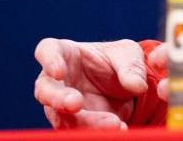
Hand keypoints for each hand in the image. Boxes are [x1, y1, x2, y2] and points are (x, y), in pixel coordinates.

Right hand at [33, 38, 147, 128]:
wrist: (122, 87)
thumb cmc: (117, 61)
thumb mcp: (129, 55)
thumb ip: (131, 67)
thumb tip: (138, 85)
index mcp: (65, 53)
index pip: (47, 51)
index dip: (49, 61)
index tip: (58, 71)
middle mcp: (57, 82)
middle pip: (45, 91)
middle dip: (57, 99)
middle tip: (75, 104)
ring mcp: (62, 106)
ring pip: (63, 118)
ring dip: (85, 123)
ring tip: (114, 123)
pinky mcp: (74, 125)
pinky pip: (80, 131)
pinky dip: (98, 133)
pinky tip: (120, 128)